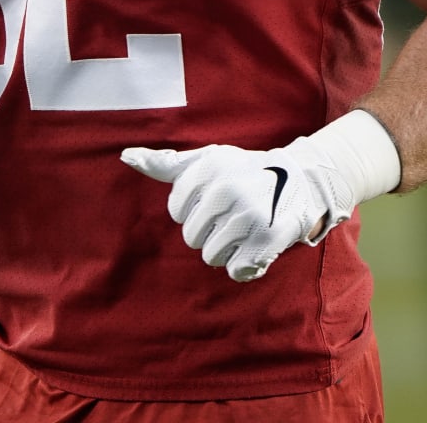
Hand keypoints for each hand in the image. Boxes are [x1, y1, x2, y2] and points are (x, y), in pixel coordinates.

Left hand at [121, 110, 400, 282]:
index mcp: (209, 166)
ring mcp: (249, 215)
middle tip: (232, 215)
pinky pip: (237, 271)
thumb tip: (126, 156)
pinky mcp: (269, 240)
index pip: (176, 210)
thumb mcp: (206, 160)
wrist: (300, 182)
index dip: (193, 210)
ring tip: (245, 228)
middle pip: (192, 237)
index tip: (214, 198)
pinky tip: (257, 244)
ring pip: (212, 256)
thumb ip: (166, 163)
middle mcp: (228, 188)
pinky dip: (246, 265)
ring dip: (227, 248)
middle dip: (209, 231)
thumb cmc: (243, 173)